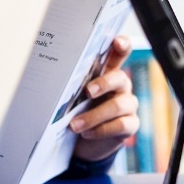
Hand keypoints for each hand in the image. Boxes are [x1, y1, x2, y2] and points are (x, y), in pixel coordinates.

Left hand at [71, 36, 138, 163]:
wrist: (85, 142)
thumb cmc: (79, 111)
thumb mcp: (75, 96)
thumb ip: (73, 85)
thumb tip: (52, 77)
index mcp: (108, 72)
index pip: (120, 53)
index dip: (122, 45)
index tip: (117, 41)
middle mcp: (121, 86)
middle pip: (120, 78)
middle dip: (104, 83)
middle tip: (87, 91)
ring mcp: (128, 105)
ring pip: (118, 105)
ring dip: (94, 116)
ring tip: (75, 125)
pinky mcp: (131, 124)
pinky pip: (121, 125)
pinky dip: (101, 130)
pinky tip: (87, 134)